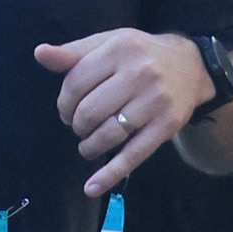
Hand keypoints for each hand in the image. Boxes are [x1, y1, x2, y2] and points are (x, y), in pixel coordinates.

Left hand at [35, 29, 207, 198]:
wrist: (192, 67)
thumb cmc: (140, 56)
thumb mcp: (108, 44)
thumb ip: (73, 53)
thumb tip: (40, 54)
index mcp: (119, 48)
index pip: (75, 83)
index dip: (64, 103)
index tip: (67, 110)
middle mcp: (140, 73)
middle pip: (89, 111)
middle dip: (76, 125)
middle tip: (79, 126)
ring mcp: (155, 101)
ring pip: (107, 135)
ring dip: (89, 146)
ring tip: (89, 144)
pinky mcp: (167, 125)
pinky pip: (133, 155)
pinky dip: (110, 175)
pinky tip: (92, 187)